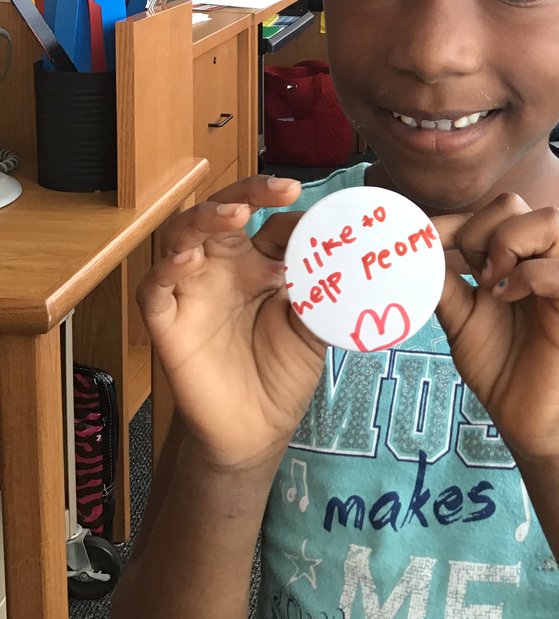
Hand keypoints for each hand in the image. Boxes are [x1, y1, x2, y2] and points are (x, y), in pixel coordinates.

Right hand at [137, 176, 325, 471]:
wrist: (257, 429)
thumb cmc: (283, 372)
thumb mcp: (313, 325)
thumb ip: (322, 287)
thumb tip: (343, 250)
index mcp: (257, 262)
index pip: (267, 220)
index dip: (287, 210)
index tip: (314, 205)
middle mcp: (221, 267)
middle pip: (222, 213)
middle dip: (247, 192)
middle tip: (278, 189)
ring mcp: (191, 291)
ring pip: (182, 237)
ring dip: (204, 218)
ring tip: (235, 214)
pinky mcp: (167, 322)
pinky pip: (154, 289)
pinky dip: (165, 270)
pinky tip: (187, 260)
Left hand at [433, 194, 558, 462]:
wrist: (523, 418)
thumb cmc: (496, 363)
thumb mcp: (458, 317)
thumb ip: (442, 282)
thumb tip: (415, 248)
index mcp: (515, 258)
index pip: (494, 209)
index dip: (458, 221)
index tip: (433, 249)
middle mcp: (541, 260)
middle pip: (518, 202)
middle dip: (482, 229)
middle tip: (470, 272)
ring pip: (550, 220)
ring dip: (509, 244)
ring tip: (490, 283)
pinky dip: (529, 278)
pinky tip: (507, 300)